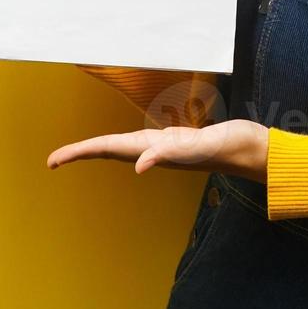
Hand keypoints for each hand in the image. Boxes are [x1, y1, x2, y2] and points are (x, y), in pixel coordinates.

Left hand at [46, 119, 269, 183]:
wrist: (255, 151)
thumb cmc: (228, 147)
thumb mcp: (196, 149)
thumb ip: (169, 155)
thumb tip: (138, 165)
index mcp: (153, 149)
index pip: (108, 148)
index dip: (79, 152)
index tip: (53, 161)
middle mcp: (156, 149)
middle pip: (111, 149)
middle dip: (82, 153)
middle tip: (52, 161)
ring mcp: (167, 147)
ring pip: (126, 147)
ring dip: (103, 150)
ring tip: (82, 153)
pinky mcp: (179, 143)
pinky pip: (148, 145)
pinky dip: (132, 146)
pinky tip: (131, 154)